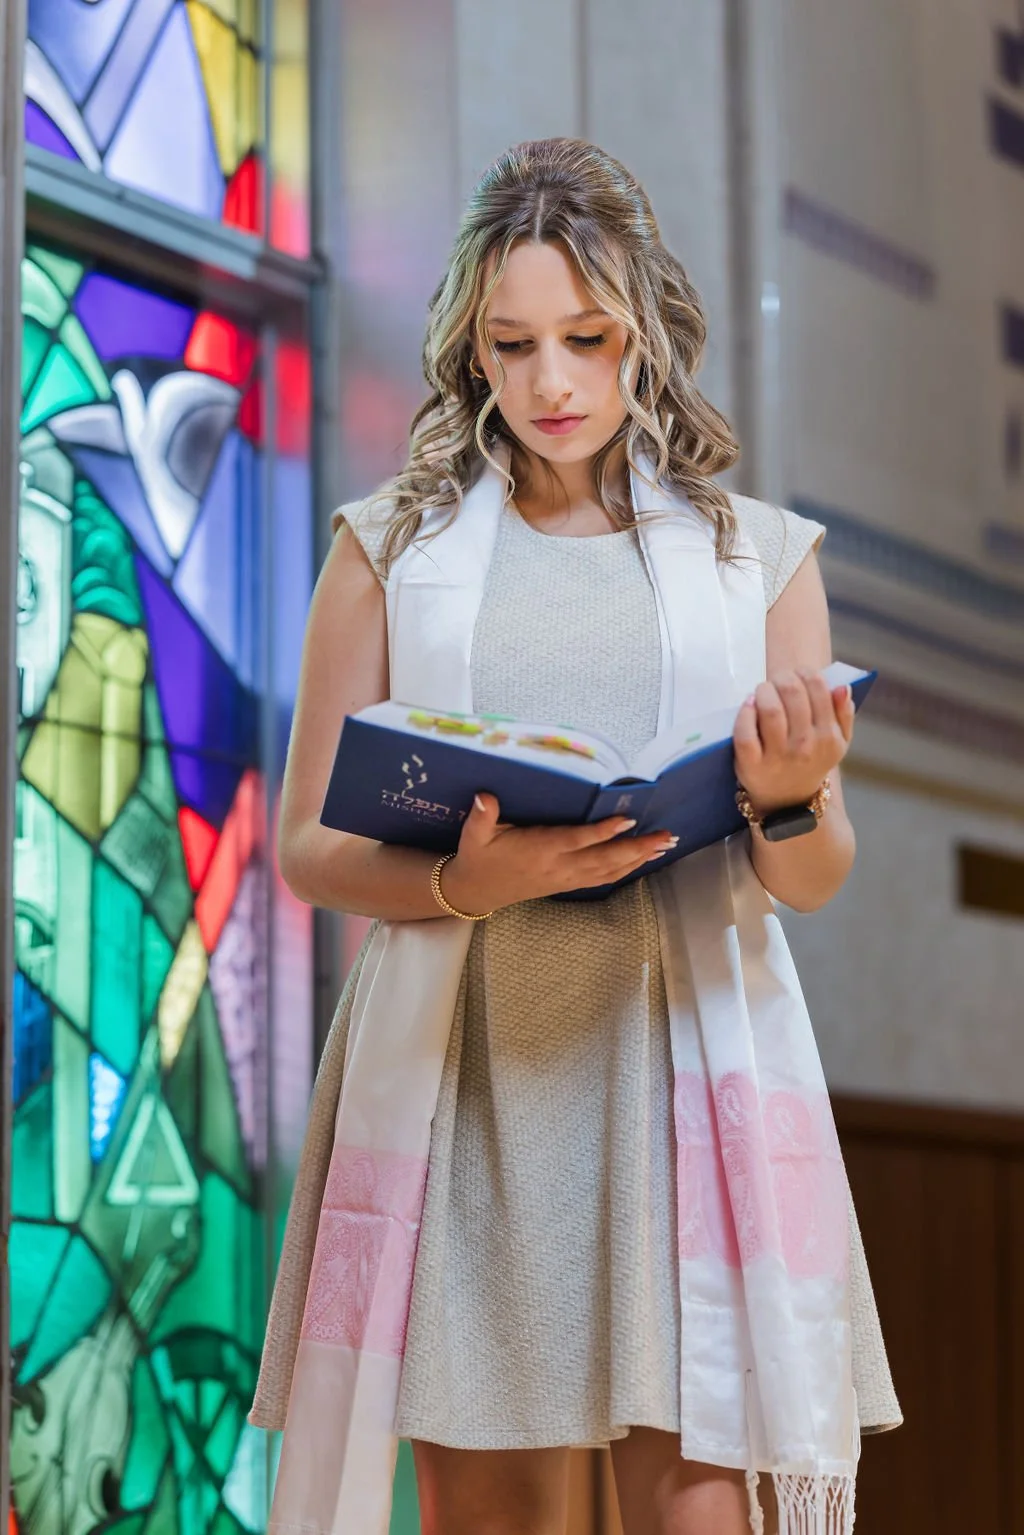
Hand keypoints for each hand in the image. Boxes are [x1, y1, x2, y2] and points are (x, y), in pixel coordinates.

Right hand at [441, 794, 677, 913]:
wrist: (476, 891)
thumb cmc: (478, 857)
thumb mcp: (474, 835)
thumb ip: (482, 815)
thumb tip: (484, 796)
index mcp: (539, 850)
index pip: (576, 840)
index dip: (602, 832)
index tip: (627, 820)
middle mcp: (558, 866)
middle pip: (603, 859)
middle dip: (637, 847)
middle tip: (666, 836)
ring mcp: (565, 877)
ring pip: (608, 870)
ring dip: (638, 858)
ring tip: (664, 846)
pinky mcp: (567, 883)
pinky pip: (602, 877)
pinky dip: (625, 869)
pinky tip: (642, 860)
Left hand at [732, 667, 853, 817]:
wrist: (789, 802)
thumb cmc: (812, 761)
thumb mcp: (838, 742)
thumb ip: (844, 714)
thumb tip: (842, 687)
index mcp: (829, 736)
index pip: (818, 688)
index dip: (804, 672)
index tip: (796, 674)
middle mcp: (805, 745)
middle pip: (792, 693)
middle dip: (782, 678)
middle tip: (776, 682)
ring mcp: (778, 756)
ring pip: (770, 710)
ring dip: (763, 691)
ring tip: (762, 691)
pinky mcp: (751, 765)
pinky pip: (745, 733)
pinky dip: (745, 713)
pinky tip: (748, 705)